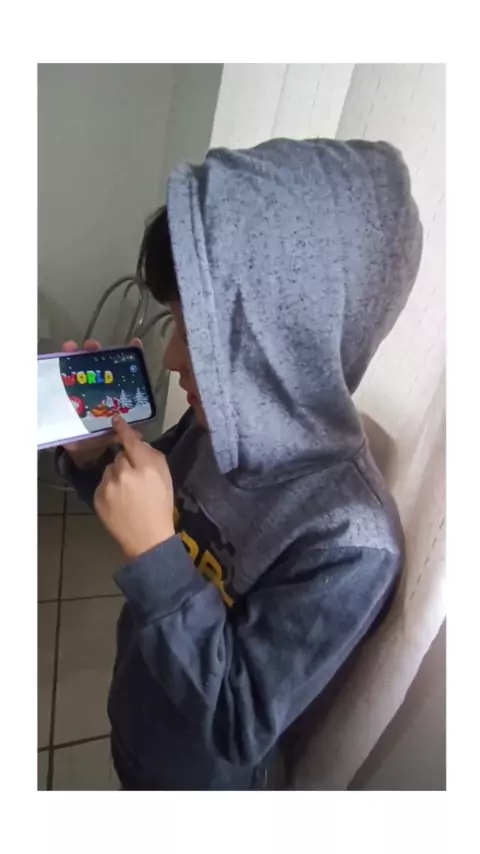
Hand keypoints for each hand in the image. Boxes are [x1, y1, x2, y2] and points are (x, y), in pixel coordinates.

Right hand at [61, 337, 141, 467]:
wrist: (83, 452)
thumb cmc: (102, 438)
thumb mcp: (115, 434)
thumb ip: (126, 432)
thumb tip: (137, 433)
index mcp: (112, 394)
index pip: (120, 372)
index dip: (128, 357)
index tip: (134, 344)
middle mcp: (97, 388)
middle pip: (97, 364)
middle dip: (95, 352)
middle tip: (93, 346)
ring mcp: (81, 391)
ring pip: (79, 367)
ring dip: (76, 354)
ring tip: (73, 347)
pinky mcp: (65, 397)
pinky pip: (61, 380)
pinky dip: (59, 367)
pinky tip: (60, 356)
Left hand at [94, 415, 174, 558]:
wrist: (147, 538)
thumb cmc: (161, 506)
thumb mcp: (166, 477)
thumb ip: (153, 456)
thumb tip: (138, 443)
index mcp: (145, 467)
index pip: (130, 441)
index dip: (123, 429)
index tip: (115, 419)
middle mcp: (124, 473)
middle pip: (120, 456)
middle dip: (126, 463)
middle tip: (136, 478)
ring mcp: (108, 486)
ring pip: (109, 469)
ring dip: (116, 475)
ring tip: (127, 492)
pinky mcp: (98, 497)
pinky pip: (102, 483)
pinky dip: (109, 488)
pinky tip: (119, 501)